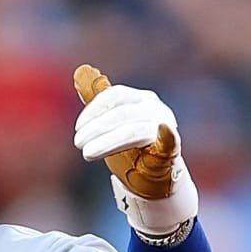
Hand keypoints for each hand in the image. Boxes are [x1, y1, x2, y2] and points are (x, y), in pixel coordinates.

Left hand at [72, 65, 181, 198]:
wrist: (155, 180)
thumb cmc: (132, 150)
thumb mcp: (112, 124)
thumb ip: (98, 103)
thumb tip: (80, 71)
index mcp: (141, 100)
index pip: (115, 96)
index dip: (94, 110)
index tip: (77, 128)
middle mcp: (155, 109)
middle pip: (123, 113)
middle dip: (97, 128)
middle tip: (77, 143)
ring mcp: (166, 128)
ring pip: (135, 130)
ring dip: (108, 142)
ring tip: (87, 153)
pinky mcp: (173, 150)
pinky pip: (170, 141)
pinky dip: (166, 137)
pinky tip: (162, 131)